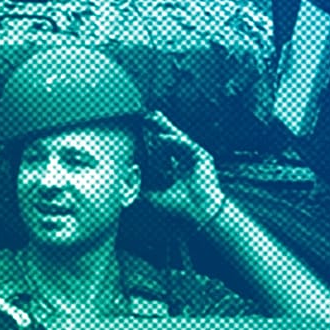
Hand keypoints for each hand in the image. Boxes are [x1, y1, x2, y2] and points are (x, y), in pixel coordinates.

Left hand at [139, 111, 224, 227]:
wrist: (200, 214)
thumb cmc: (181, 207)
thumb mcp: (155, 196)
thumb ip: (142, 190)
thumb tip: (126, 186)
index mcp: (178, 171)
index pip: (165, 150)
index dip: (155, 139)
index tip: (144, 129)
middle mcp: (188, 162)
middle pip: (172, 139)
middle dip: (161, 127)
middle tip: (149, 115)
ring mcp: (196, 159)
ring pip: (179, 138)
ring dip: (166, 128)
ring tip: (153, 118)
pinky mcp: (203, 158)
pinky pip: (186, 145)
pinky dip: (173, 141)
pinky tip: (161, 137)